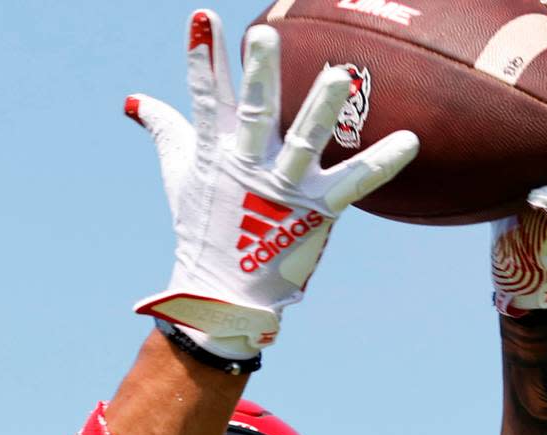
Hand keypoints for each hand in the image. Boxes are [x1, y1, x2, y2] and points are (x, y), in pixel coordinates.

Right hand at [128, 9, 418, 357]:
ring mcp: (285, 190)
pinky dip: (382, 164)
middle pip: (256, 114)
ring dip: (321, 108)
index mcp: (218, 154)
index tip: (202, 18)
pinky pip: (354, 184)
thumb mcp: (181, 175)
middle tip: (264, 34)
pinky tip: (411, 140)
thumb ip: (165, 129)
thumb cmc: (204, 229)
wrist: (225, 295)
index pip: (207, 99)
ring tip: (339, 73)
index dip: (203, 59)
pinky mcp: (317, 213)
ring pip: (304, 142)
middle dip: (260, 75)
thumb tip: (135, 99)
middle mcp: (251, 168)